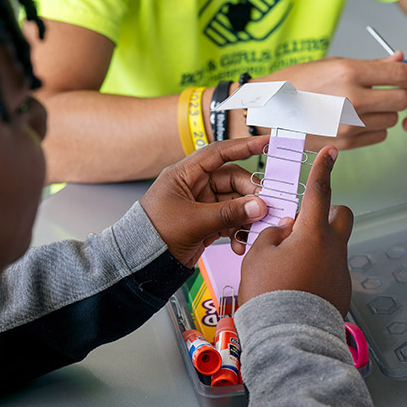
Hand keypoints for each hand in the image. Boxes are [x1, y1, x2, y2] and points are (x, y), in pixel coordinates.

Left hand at [140, 136, 269, 267]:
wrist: (141, 263)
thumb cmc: (154, 235)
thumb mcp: (194, 221)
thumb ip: (228, 213)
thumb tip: (258, 206)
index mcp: (184, 175)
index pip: (218, 153)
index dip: (243, 146)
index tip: (265, 143)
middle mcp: (194, 186)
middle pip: (232, 180)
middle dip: (250, 195)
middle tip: (265, 208)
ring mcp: (200, 204)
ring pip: (234, 203)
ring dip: (246, 217)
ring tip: (253, 231)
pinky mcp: (205, 223)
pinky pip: (229, 220)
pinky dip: (237, 231)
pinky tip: (240, 244)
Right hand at [237, 146, 352, 316]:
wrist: (287, 336)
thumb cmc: (268, 293)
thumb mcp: (258, 256)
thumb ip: (272, 234)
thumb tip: (286, 229)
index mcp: (312, 233)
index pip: (319, 191)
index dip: (324, 168)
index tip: (332, 152)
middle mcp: (333, 249)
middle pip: (341, 217)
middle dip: (327, 214)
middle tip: (302, 226)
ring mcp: (340, 271)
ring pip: (333, 246)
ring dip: (315, 247)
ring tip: (288, 267)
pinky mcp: (341, 291)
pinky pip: (330, 270)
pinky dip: (316, 271)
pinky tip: (296, 287)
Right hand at [259, 53, 406, 151]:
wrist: (265, 111)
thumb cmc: (294, 84)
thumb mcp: (331, 65)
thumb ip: (370, 66)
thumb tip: (401, 61)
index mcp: (349, 73)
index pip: (402, 75)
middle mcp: (351, 99)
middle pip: (402, 100)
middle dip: (403, 96)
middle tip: (391, 92)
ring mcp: (347, 124)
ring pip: (391, 122)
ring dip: (386, 114)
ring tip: (363, 107)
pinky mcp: (343, 143)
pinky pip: (376, 138)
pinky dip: (374, 130)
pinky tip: (354, 122)